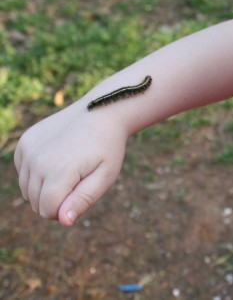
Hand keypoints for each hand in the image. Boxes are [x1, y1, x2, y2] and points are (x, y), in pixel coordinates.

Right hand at [14, 104, 127, 225]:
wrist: (101, 112)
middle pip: (36, 203)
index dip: (66, 211)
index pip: (48, 211)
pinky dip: (38, 173)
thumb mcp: (105, 176)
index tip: (82, 196)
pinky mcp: (25, 142)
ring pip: (27, 190)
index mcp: (59, 171)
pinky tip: (58, 159)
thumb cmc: (107, 148)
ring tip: (70, 171)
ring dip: (45, 188)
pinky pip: (23, 173)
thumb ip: (83, 200)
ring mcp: (28, 149)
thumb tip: (63, 221)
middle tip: (79, 182)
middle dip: (56, 201)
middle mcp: (38, 160)